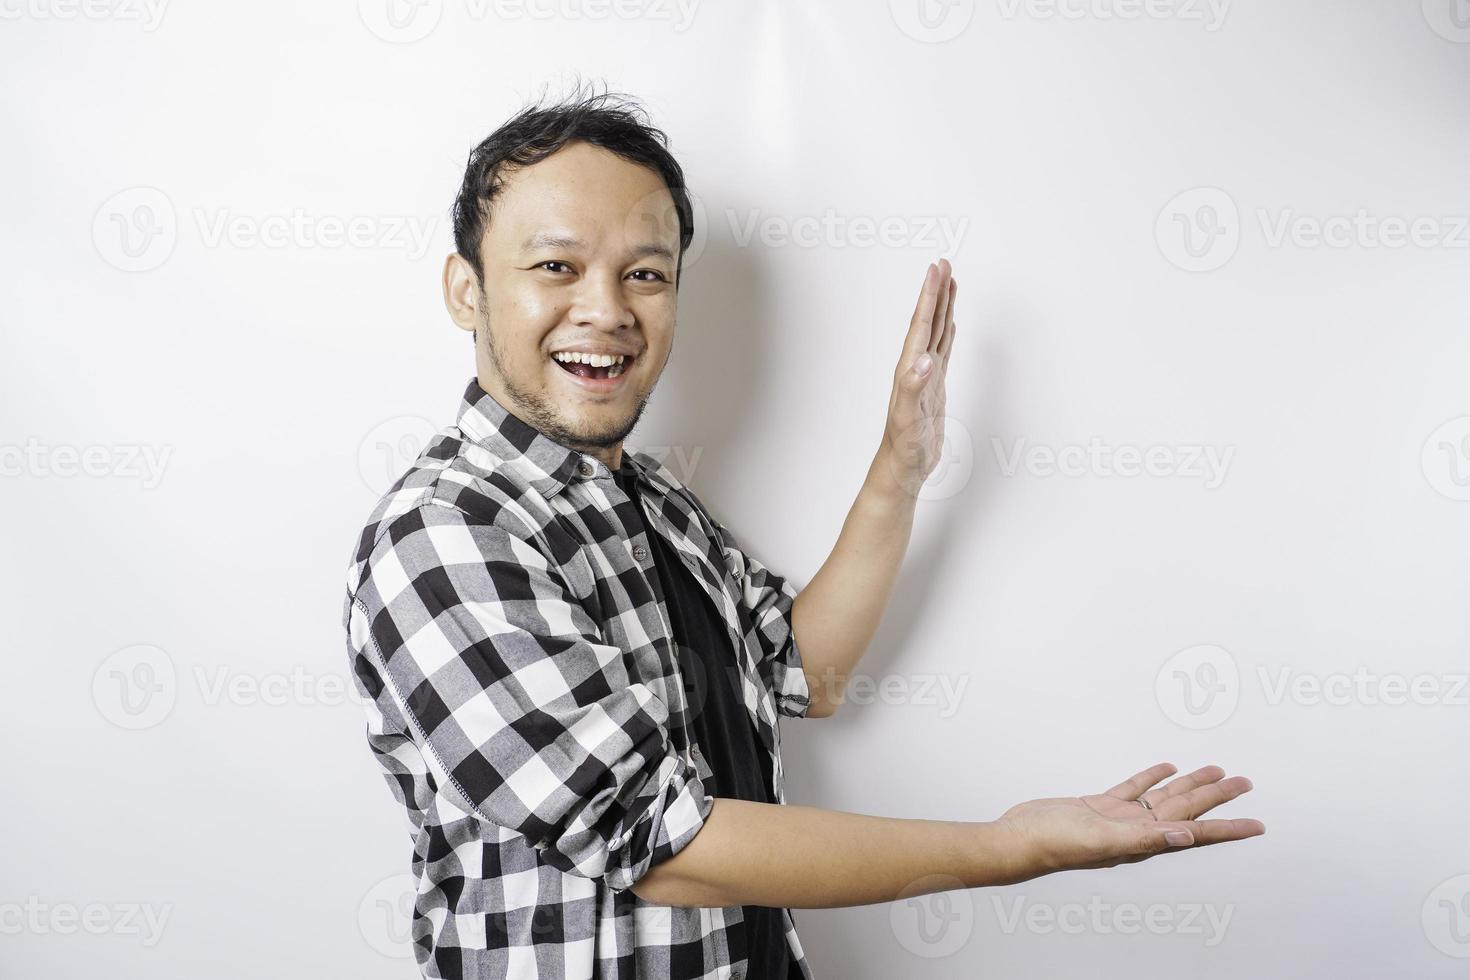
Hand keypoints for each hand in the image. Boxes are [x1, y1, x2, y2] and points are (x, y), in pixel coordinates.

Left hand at [878, 259, 956, 497]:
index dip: (929, 296)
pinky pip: (943, 352)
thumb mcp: (908, 419)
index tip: (937, 269)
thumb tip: (925, 361)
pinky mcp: (935, 387)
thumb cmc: (903, 447)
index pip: (921, 324)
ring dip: (943, 308)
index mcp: (910, 368)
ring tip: (950, 284)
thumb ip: (914, 388)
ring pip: (937, 333)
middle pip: (928, 321)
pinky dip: (947, 335)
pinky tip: (949, 326)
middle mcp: (916, 367)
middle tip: (944, 264)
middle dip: (936, 292)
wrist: (903, 468)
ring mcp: (926, 376)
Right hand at [996, 763, 1264, 879]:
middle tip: (1245, 783)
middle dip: (1217, 798)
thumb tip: (1185, 837)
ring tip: (1215, 772)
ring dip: (1190, 785)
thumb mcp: (1103, 841)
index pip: (1196, 833)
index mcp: (1143, 842)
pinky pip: (1133, 789)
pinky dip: (1150, 778)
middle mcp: (1137, 831)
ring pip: (1163, 797)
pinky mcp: (1099, 805)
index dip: (1228, 828)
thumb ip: (1143, 839)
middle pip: (1187, 810)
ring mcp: (1118, 818)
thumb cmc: (1055, 844)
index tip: (1257, 825)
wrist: (1019, 838)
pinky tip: (1164, 768)